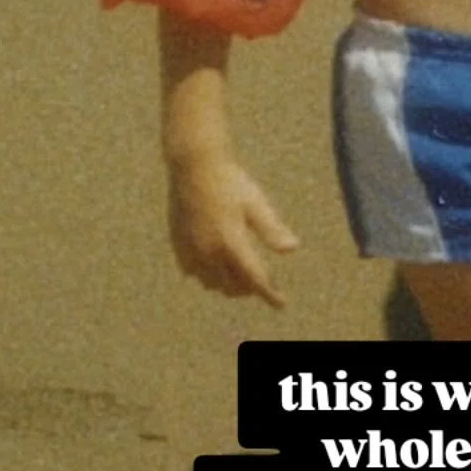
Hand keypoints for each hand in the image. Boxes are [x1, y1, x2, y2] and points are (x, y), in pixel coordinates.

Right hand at [167, 153, 298, 307]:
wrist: (194, 166)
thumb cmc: (230, 182)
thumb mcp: (255, 203)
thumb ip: (272, 229)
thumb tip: (292, 249)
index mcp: (231, 241)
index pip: (254, 278)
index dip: (269, 294)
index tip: (281, 304)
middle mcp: (209, 251)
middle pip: (233, 286)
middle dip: (250, 289)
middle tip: (263, 284)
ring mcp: (191, 250)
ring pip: (212, 283)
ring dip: (228, 284)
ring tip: (241, 277)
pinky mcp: (178, 245)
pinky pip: (194, 273)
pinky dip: (207, 275)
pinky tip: (216, 266)